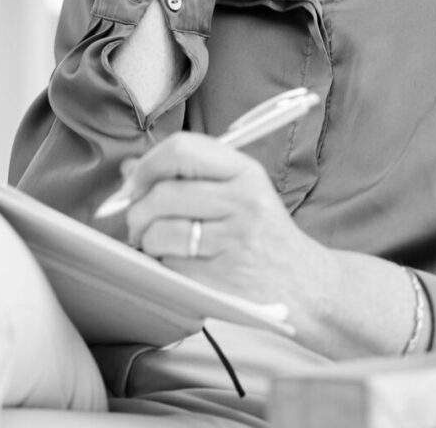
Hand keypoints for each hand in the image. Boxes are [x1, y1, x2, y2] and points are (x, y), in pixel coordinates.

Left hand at [122, 131, 333, 331]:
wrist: (305, 284)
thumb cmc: (262, 234)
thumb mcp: (237, 191)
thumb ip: (186, 175)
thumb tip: (130, 169)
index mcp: (245, 172)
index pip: (182, 150)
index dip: (148, 164)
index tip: (134, 182)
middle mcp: (242, 202)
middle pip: (163, 194)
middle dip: (137, 209)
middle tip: (138, 220)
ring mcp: (233, 242)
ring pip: (159, 232)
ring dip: (146, 240)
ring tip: (156, 243)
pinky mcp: (222, 279)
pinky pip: (169, 266)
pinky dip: (162, 266)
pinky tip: (176, 264)